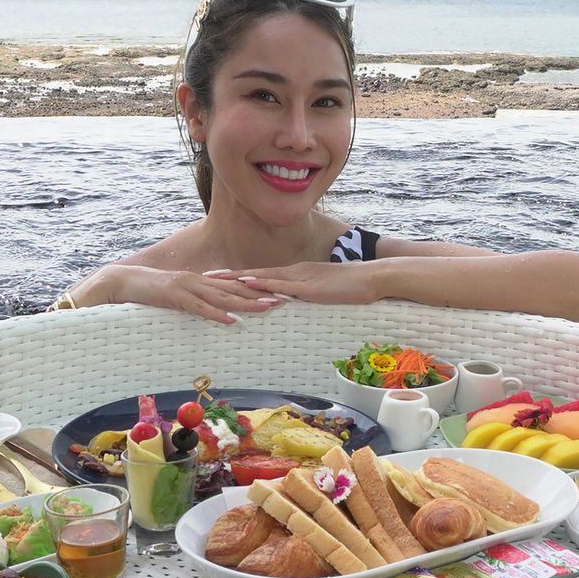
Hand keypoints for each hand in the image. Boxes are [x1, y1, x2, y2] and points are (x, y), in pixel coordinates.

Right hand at [67, 263, 283, 324]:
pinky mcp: (174, 297)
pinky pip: (198, 307)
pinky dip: (215, 314)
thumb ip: (199, 301)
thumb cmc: (151, 291)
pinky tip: (230, 320)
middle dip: (262, 294)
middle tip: (286, 298)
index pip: (236, 286)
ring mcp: (188, 288)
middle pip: (236, 289)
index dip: (259, 289)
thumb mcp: (180, 296)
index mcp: (202, 281)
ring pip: (222, 296)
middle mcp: (199, 281)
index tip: (280, 292)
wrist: (123, 282)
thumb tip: (217, 310)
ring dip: (246, 303)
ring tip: (267, 308)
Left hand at [218, 262, 382, 305]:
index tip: (220, 277)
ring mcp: (301, 277)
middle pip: (256, 273)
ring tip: (216, 279)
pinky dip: (262, 284)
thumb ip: (310, 296)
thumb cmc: (353, 287)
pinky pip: (281, 285)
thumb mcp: (325, 291)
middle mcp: (294, 272)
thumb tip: (299, 305)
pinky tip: (247, 284)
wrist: (372, 278)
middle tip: (206, 275)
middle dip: (230, 275)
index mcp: (297, 274)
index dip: (241, 276)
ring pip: (263, 277)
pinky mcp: (308, 286)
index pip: (264, 274)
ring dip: (238, 278)